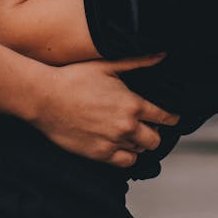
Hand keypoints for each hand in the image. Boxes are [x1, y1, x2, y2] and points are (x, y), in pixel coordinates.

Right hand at [31, 56, 178, 167]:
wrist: (45, 98)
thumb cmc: (74, 77)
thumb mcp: (107, 65)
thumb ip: (138, 61)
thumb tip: (161, 54)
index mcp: (132, 104)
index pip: (164, 117)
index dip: (172, 118)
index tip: (173, 118)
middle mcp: (126, 127)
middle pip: (155, 140)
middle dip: (155, 133)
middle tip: (150, 127)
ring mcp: (112, 142)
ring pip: (140, 151)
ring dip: (139, 144)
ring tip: (133, 136)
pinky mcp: (98, 154)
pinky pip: (124, 162)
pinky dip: (126, 156)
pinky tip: (122, 147)